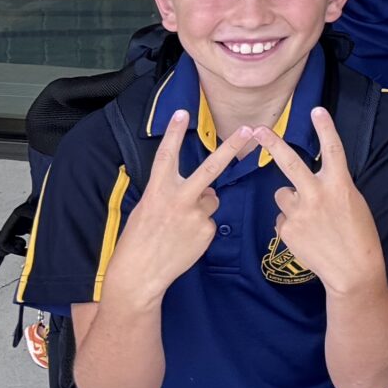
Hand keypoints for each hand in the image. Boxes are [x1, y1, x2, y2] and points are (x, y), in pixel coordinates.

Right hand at [103, 113, 263, 305]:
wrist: (139, 275)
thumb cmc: (139, 241)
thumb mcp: (147, 210)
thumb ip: (174, 195)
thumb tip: (204, 191)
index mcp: (157, 191)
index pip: (166, 156)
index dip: (173, 133)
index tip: (182, 112)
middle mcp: (178, 200)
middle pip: (209, 169)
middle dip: (230, 148)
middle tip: (249, 130)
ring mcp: (195, 216)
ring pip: (211, 200)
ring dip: (202, 208)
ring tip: (179, 228)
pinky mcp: (207, 231)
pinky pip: (210, 221)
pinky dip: (201, 228)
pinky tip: (185, 241)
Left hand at [265, 107, 386, 297]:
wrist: (353, 270)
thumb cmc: (359, 235)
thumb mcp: (352, 203)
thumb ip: (329, 188)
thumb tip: (303, 185)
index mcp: (340, 184)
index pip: (332, 149)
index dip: (325, 127)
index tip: (316, 110)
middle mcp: (318, 194)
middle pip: (290, 163)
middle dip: (273, 143)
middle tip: (258, 130)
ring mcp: (300, 212)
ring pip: (282, 194)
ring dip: (291, 202)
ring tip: (310, 220)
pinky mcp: (287, 229)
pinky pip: (282, 218)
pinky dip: (291, 225)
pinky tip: (306, 237)